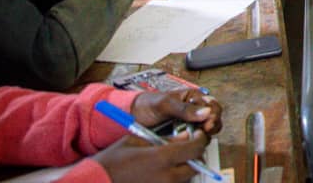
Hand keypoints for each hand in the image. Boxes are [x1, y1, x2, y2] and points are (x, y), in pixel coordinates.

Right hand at [92, 130, 208, 182]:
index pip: (195, 148)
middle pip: (195, 166)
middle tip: (186, 148)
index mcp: (162, 158)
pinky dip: (172, 179)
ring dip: (184, 169)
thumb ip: (164, 139)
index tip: (198, 135)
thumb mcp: (137, 141)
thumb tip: (185, 136)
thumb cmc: (112, 161)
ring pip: (185, 179)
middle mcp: (166, 176)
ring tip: (170, 161)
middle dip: (194, 156)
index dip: (200, 140)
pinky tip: (161, 173)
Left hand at [132, 88, 223, 135]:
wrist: (134, 116)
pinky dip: (195, 143)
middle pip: (213, 119)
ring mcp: (191, 124)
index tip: (208, 122)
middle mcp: (196, 111)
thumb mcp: (165, 103)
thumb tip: (205, 111)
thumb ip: (185, 108)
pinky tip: (188, 143)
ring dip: (204, 135)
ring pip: (207, 131)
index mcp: (194, 98)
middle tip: (205, 130)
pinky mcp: (185, 136)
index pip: (213, 105)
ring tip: (195, 136)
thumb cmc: (149, 104)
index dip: (213, 114)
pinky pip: (195, 140)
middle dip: (212, 125)